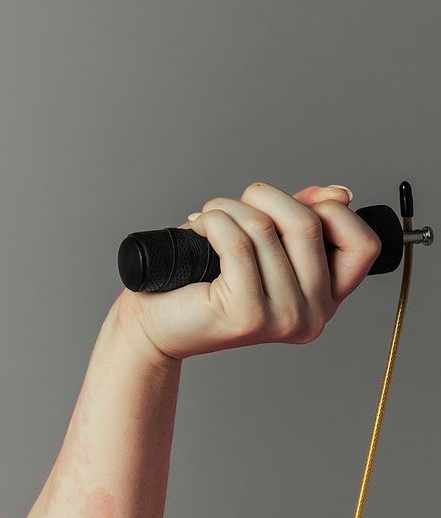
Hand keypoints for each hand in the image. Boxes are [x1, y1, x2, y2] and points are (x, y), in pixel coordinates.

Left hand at [115, 182, 382, 363]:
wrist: (154, 323)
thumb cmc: (201, 281)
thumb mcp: (263, 244)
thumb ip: (302, 220)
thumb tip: (338, 194)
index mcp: (326, 300)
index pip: (363, 245)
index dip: (329, 211)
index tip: (285, 205)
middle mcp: (313, 316)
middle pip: (309, 224)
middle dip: (265, 198)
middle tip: (231, 206)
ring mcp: (282, 319)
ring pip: (267, 229)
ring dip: (230, 208)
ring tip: (208, 218)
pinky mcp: (247, 315)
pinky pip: (237, 243)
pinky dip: (214, 222)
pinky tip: (199, 227)